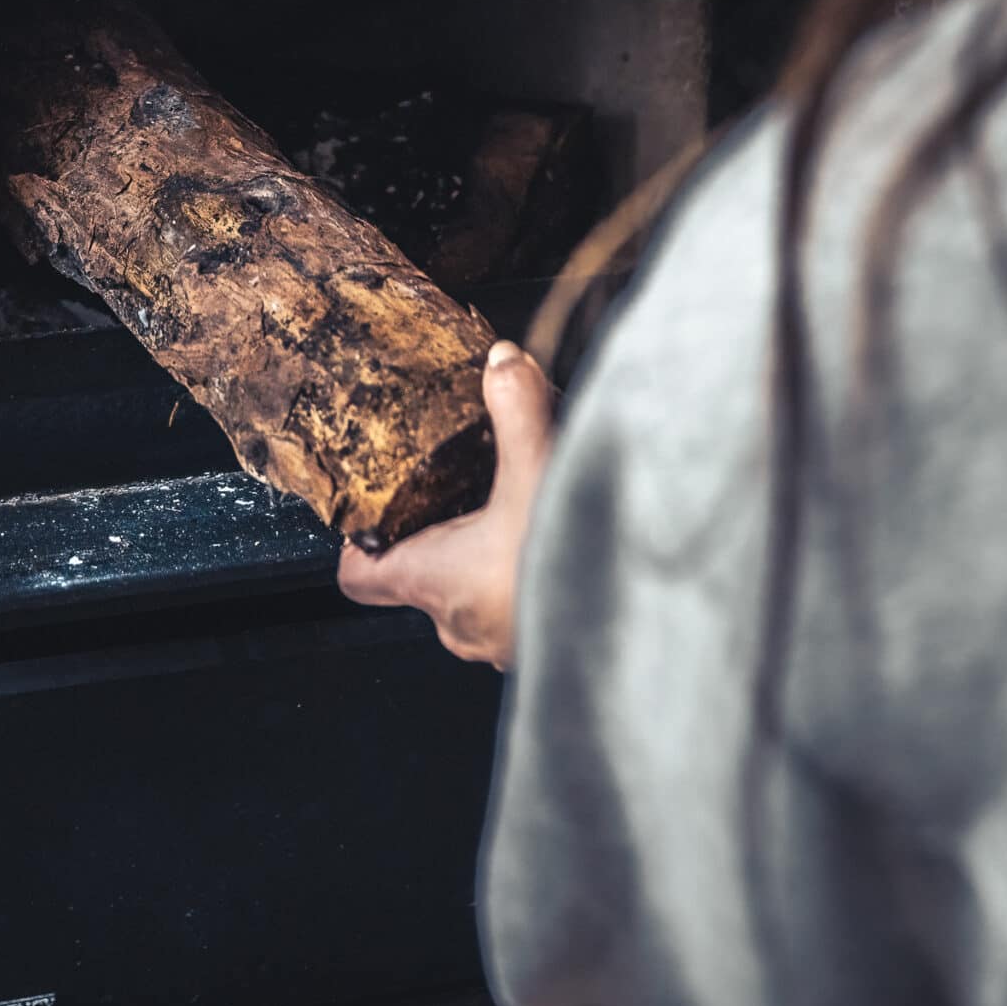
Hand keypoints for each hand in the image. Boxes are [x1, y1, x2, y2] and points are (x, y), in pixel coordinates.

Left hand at [336, 342, 552, 667]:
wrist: (648, 634)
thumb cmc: (573, 571)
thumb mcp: (539, 472)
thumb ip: (516, 410)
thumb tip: (500, 359)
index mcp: (434, 581)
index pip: (359, 576)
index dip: (360, 540)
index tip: (373, 505)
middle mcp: (460, 624)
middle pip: (419, 574)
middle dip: (439, 530)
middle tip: (462, 484)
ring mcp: (504, 642)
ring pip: (472, 593)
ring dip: (488, 555)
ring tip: (518, 508)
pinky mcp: (547, 646)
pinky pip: (518, 608)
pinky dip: (529, 575)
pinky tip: (561, 544)